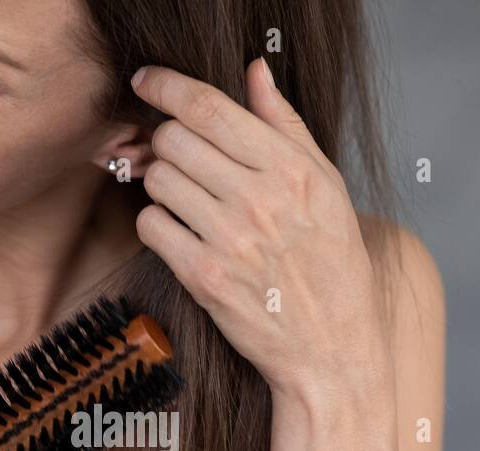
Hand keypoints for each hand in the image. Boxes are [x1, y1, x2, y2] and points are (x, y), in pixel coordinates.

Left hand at [131, 59, 392, 410]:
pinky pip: (150, 226)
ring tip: (188, 201)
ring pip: (157, 179)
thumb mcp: (327, 188)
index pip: (210, 107)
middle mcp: (260, 200)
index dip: (166, 85)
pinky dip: (156, 225)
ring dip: (163, 184)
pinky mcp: (204, 278)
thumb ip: (286, 126)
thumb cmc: (333, 266)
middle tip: (177, 156)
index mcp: (292, 170)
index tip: (146, 79)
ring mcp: (229, 240)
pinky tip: (181, 233)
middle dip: (167, 141)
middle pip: (174, 138)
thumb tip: (255, 71)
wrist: (331, 350)